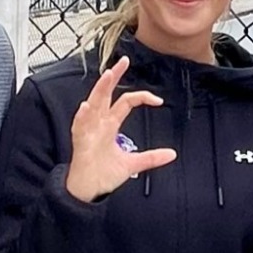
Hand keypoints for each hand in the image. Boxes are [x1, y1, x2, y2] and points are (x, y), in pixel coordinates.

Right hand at [64, 56, 174, 202]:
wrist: (89, 191)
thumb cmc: (104, 174)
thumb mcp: (132, 164)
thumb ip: (151, 158)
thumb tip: (172, 154)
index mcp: (110, 125)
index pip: (126, 102)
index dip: (141, 97)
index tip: (158, 100)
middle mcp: (98, 123)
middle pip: (106, 94)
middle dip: (113, 77)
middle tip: (123, 61)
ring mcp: (88, 131)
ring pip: (93, 104)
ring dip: (100, 90)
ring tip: (107, 76)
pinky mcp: (80, 142)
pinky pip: (80, 126)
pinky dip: (83, 116)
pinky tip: (86, 106)